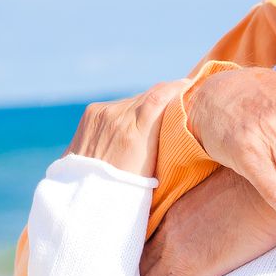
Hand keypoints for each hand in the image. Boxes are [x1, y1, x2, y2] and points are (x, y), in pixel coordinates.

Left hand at [68, 81, 188, 177]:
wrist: (83, 192)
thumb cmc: (125, 186)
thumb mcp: (153, 167)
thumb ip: (162, 136)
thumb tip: (174, 115)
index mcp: (135, 134)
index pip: (159, 96)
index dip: (177, 87)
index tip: (191, 84)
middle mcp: (117, 118)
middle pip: (149, 95)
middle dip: (165, 97)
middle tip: (177, 102)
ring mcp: (102, 112)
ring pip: (134, 100)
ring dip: (145, 106)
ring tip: (151, 120)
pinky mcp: (92, 111)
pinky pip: (118, 104)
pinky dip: (128, 110)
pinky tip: (129, 125)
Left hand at [138, 167, 275, 275]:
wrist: (273, 186)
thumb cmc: (262, 188)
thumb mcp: (230, 192)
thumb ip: (217, 209)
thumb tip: (227, 219)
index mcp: (176, 214)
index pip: (144, 248)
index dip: (134, 271)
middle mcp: (168, 233)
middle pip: (136, 271)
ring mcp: (177, 251)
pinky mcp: (194, 269)